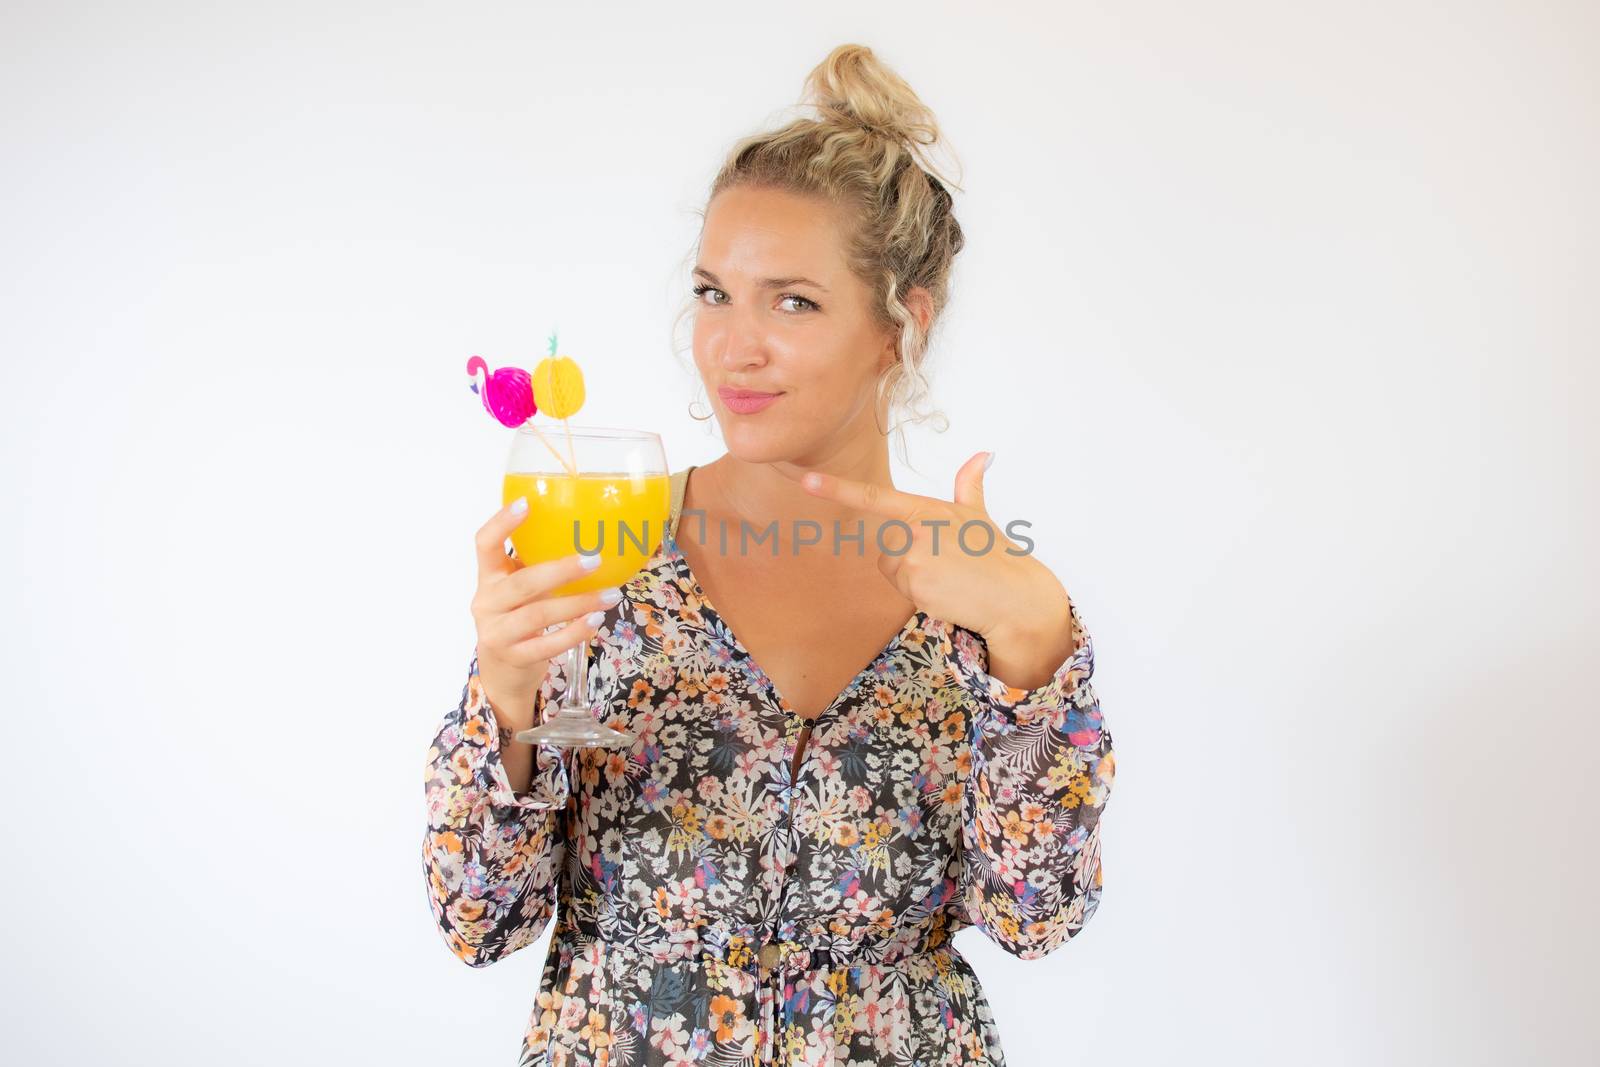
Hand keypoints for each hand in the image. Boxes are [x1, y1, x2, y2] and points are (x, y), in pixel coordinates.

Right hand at [469, 497, 615, 727]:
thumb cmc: (518, 617)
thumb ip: (538, 565)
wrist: (502, 672)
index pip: (484, 544)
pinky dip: (574, 632)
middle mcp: (487, 602)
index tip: (526, 503)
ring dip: (578, 604)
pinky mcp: (513, 658)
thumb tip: (589, 533)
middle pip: (522, 583)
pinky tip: (596, 621)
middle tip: (594, 559)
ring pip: (538, 615)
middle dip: (560, 570)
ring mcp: (497, 633)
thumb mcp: (520, 588)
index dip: (501, 522)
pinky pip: (546, 645)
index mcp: (489, 577)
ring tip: (611, 595)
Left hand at [797, 452, 1072, 646]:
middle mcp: (916, 530)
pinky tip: (946, 592)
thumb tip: (983, 454)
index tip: (807, 481)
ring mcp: (914, 557)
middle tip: (943, 563)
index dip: (836, 488)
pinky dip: (920, 594)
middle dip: (907, 556)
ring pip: (892, 569)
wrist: (1014, 597)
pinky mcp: (914, 584)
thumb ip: (970, 485)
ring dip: (913, 577)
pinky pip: (902, 589)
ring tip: (947, 578)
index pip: (874, 497)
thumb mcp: (980, 516)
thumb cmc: (996, 556)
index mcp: (927, 509)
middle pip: (885, 545)